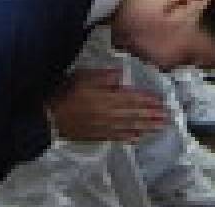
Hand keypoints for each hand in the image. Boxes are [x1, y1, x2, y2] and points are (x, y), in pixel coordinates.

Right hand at [47, 68, 166, 142]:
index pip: (132, 98)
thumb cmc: (65, 92)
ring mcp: (102, 126)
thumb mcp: (83, 76)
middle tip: (167, 117)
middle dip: (152, 115)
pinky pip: (116, 137)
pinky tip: (139, 137)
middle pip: (134, 114)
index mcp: (106, 97)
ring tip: (160, 127)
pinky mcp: (96, 135)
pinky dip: (129, 137)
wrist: (47, 115)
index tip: (161, 101)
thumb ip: (103, 76)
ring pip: (128, 126)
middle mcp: (107, 113)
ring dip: (145, 127)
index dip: (147, 100)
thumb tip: (120, 76)